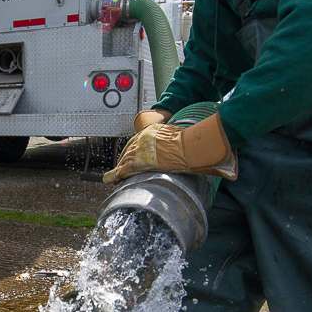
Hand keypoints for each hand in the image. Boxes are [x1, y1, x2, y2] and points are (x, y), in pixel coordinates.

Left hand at [103, 112, 236, 184]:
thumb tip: (201, 157)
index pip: (137, 141)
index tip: (128, 158)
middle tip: (118, 170)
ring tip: (112, 178)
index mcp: (153, 131)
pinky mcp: (139, 160)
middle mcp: (143, 138)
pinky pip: (124, 168)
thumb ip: (185, 144)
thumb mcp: (185, 137)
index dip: (132, 151)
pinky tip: (110, 180)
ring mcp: (140, 149)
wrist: (193, 145)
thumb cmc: (195, 143)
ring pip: (125, 159)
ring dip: (119, 169)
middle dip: (123, 160)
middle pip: (128, 150)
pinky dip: (115, 174)